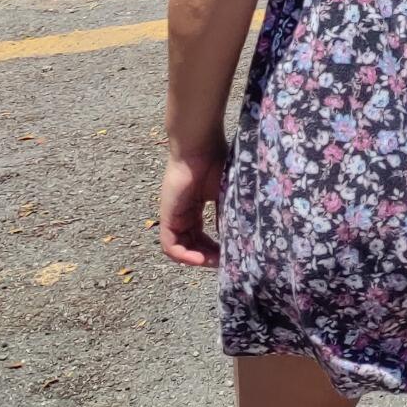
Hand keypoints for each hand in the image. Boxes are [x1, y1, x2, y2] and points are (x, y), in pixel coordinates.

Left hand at [159, 145, 225, 267]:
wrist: (200, 144)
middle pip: (191, 245)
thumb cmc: (216, 160)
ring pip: (181, 248)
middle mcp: (183, 213)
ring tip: (215, 262)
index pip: (201, 235)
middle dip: (207, 256)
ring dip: (197, 259)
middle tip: (224, 262)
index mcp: (196, 206)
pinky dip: (184, 256)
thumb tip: (238, 237)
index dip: (214, 248)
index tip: (230, 253)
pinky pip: (170, 246)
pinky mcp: (167, 216)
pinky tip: (201, 259)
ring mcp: (174, 216)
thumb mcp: (226, 192)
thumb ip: (227, 213)